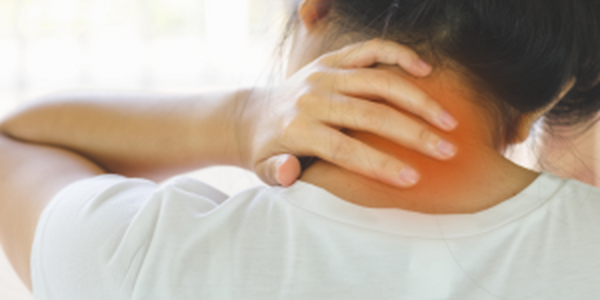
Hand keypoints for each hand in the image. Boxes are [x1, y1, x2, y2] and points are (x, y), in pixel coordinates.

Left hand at [245, 39, 457, 187]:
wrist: (252, 114)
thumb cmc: (265, 148)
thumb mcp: (262, 168)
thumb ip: (276, 172)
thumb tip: (290, 172)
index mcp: (298, 128)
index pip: (345, 150)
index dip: (379, 165)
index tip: (412, 179)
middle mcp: (313, 98)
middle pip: (371, 115)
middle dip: (413, 134)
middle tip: (447, 151)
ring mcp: (324, 74)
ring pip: (379, 81)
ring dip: (418, 100)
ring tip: (449, 121)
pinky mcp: (332, 59)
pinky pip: (370, 49)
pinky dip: (399, 55)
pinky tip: (426, 71)